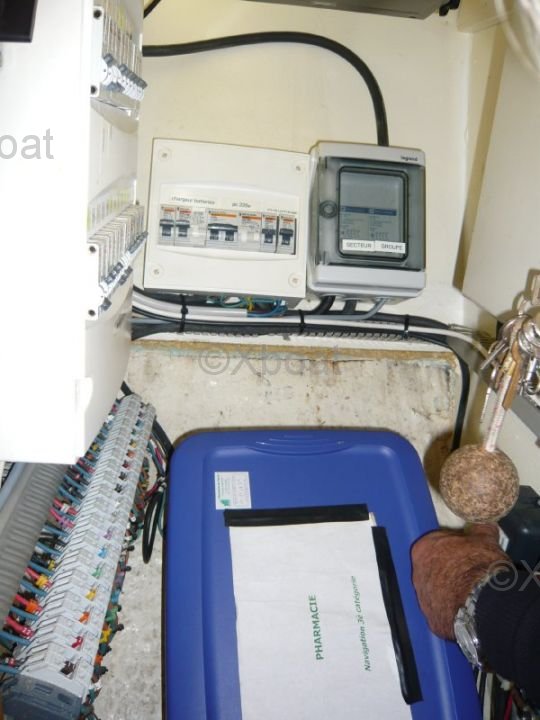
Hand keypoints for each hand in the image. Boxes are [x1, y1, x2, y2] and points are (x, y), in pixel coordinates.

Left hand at [411, 524, 510, 638]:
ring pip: (436, 593)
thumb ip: (479, 529)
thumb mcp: (484, 539)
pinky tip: (468, 611)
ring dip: (449, 593)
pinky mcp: (433, 622)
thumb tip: (482, 525)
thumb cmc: (480, 564)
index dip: (453, 549)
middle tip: (469, 574)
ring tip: (471, 595)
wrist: (484, 601)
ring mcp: (422, 600)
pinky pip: (443, 613)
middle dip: (448, 571)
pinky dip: (454, 612)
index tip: (466, 553)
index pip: (436, 544)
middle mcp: (416, 574)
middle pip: (432, 569)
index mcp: (423, 549)